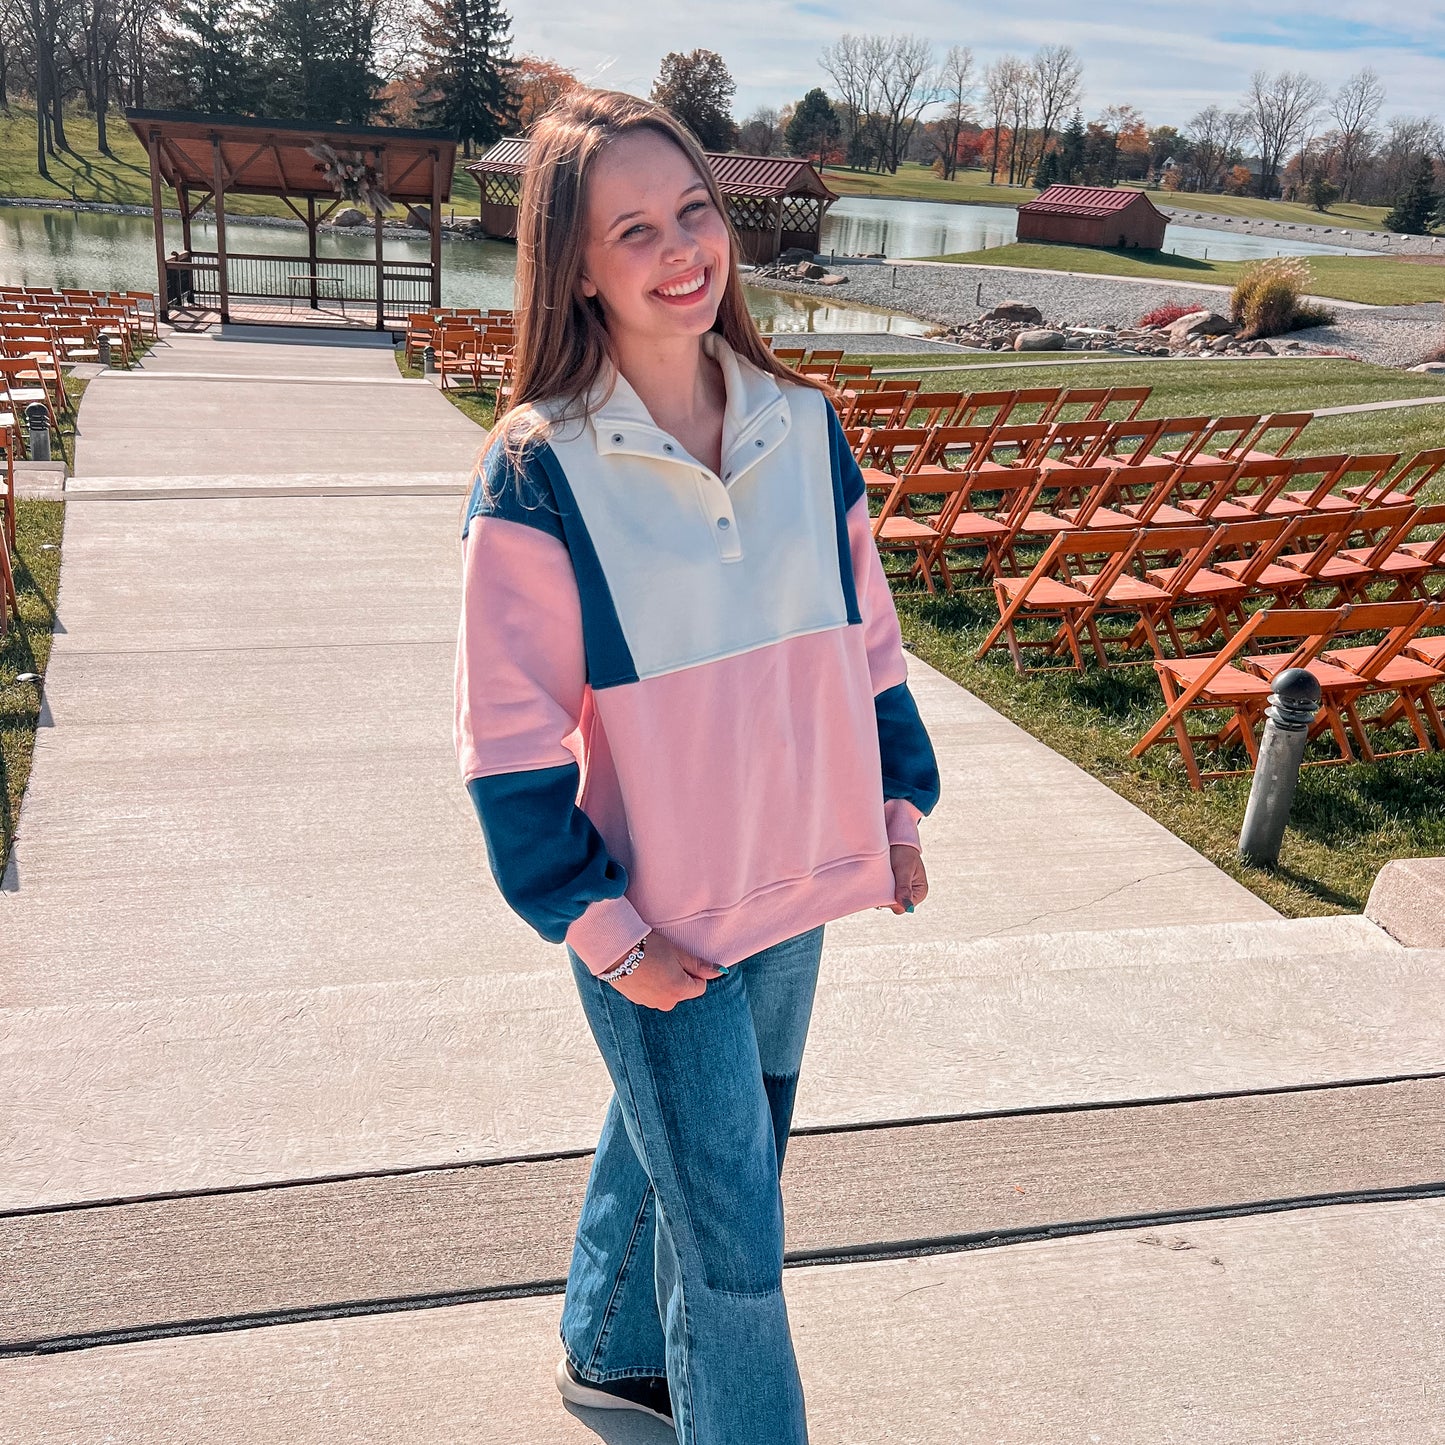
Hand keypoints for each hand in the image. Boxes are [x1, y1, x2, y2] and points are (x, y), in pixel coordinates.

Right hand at [605, 932, 725, 1010]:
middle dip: (679, 976)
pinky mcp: (637, 1000)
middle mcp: (666, 1002)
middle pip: (683, 991)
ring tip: (651, 963)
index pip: (699, 986)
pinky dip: (651, 984)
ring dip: (664, 980)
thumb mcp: (678, 952)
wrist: (615, 951)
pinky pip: (652, 993)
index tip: (679, 958)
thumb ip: (699, 965)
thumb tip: (720, 972)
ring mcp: (650, 1003)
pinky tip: (642, 969)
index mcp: (680, 991)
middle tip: (665, 958)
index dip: (693, 971)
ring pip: (667, 992)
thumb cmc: (649, 947)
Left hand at [884, 844, 927, 914]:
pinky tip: (880, 878)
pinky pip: (884, 894)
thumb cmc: (903, 852)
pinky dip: (880, 888)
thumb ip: (904, 887)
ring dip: (882, 891)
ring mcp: (903, 892)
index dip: (891, 900)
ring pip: (887, 900)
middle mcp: (912, 895)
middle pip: (893, 905)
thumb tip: (907, 907)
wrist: (898, 840)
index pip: (901, 908)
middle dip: (886, 895)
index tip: (886, 885)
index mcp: (920, 893)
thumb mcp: (904, 869)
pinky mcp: (894, 888)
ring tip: (883, 876)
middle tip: (883, 879)